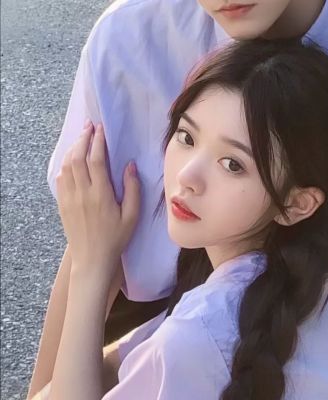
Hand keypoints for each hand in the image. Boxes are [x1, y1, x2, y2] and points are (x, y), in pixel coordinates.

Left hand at [56, 122, 139, 280]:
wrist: (92, 259)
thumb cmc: (116, 238)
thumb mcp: (132, 215)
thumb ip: (132, 189)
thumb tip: (130, 166)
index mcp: (101, 195)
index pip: (96, 160)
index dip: (98, 141)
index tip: (101, 128)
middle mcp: (82, 193)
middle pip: (77, 157)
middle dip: (83, 138)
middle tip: (90, 126)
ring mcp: (69, 198)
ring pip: (66, 165)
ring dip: (73, 148)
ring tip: (81, 137)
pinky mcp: (62, 204)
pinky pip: (60, 178)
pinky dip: (65, 163)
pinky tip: (71, 159)